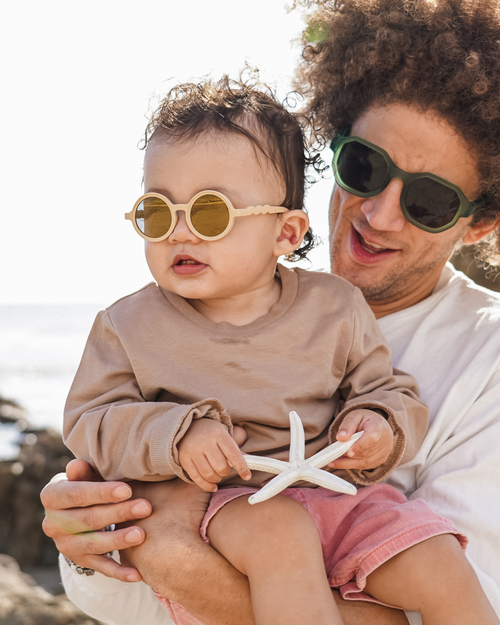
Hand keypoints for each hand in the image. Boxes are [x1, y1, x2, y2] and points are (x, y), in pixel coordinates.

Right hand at [41, 459, 151, 581]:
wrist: (76, 509)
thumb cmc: (87, 483)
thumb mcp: (84, 474)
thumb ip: (83, 471)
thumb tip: (77, 465)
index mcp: (52, 496)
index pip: (76, 494)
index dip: (102, 493)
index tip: (127, 489)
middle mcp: (53, 524)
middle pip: (88, 520)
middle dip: (119, 513)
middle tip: (145, 507)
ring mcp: (66, 545)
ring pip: (94, 545)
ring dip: (119, 541)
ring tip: (141, 534)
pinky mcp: (80, 561)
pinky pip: (101, 568)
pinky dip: (120, 572)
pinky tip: (137, 574)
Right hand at [178, 418, 250, 490]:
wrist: (187, 426)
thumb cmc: (211, 433)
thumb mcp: (224, 434)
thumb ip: (234, 448)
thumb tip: (250, 463)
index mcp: (218, 434)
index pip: (233, 454)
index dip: (242, 467)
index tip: (247, 476)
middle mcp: (205, 442)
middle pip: (220, 467)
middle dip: (226, 472)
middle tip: (226, 470)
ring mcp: (193, 451)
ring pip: (208, 474)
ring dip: (217, 479)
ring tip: (218, 475)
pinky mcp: (184, 459)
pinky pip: (196, 478)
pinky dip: (207, 485)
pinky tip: (213, 486)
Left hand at [329, 409, 393, 470]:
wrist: (377, 424)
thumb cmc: (364, 420)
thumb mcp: (354, 416)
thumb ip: (347, 425)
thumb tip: (340, 438)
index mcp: (378, 425)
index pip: (371, 438)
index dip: (360, 445)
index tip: (348, 452)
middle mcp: (385, 440)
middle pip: (366, 452)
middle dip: (348, 455)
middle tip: (332, 455)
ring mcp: (385, 452)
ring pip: (365, 462)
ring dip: (348, 463)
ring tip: (333, 461)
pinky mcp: (381, 460)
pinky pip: (365, 466)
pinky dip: (352, 465)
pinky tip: (341, 463)